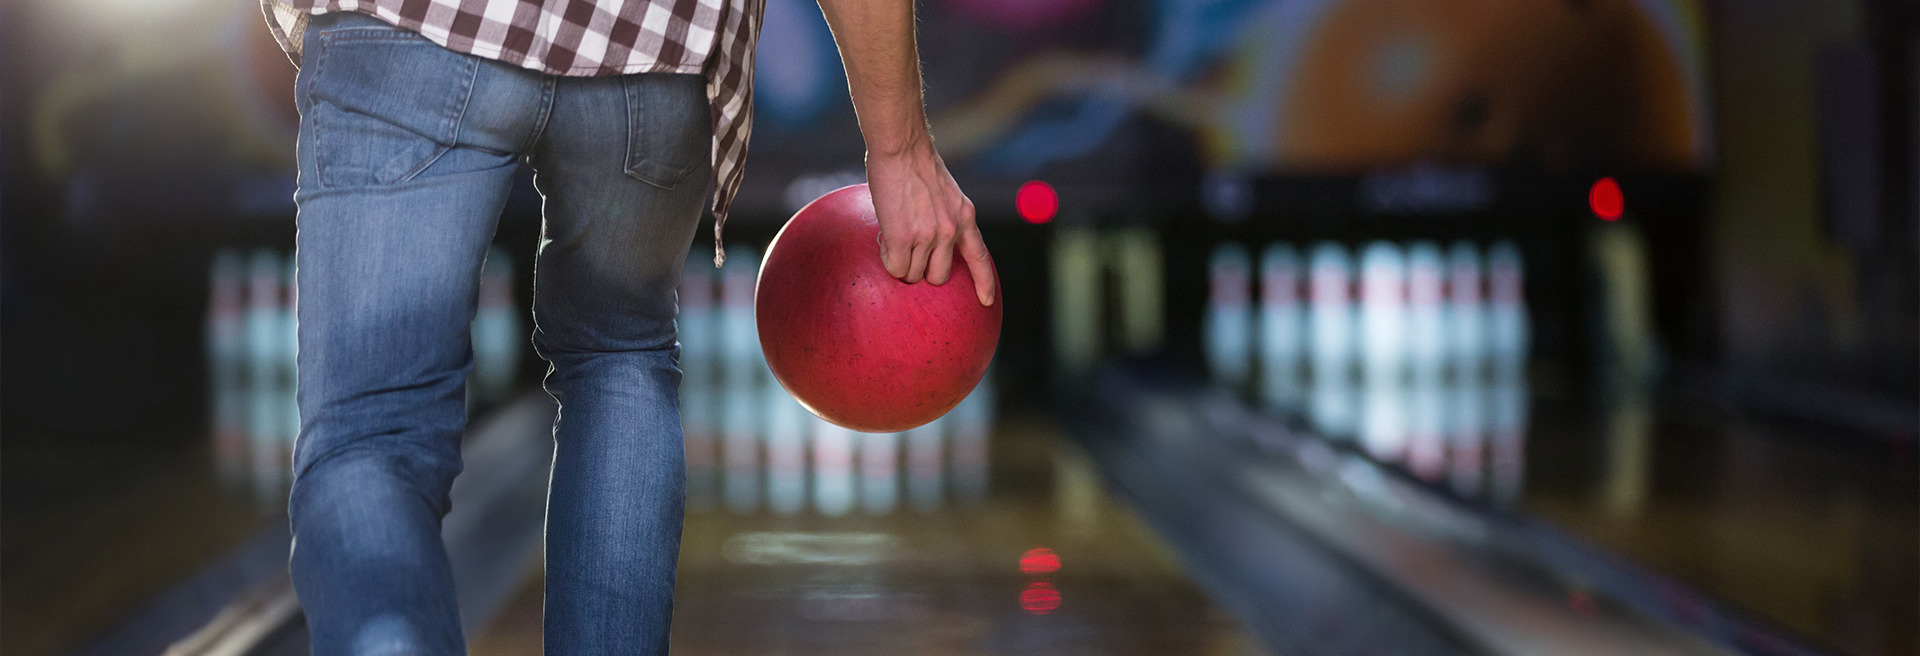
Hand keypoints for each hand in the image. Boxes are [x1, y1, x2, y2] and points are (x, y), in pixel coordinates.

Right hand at [866, 139, 996, 305]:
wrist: (901, 147)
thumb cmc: (915, 165)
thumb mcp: (947, 194)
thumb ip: (946, 218)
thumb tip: (931, 245)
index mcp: (965, 218)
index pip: (979, 257)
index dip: (983, 282)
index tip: (985, 301)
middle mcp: (950, 230)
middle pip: (938, 277)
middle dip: (922, 270)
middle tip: (908, 249)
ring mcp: (927, 236)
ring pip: (912, 274)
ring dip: (900, 262)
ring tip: (894, 233)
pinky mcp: (903, 238)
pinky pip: (895, 268)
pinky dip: (887, 259)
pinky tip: (885, 238)